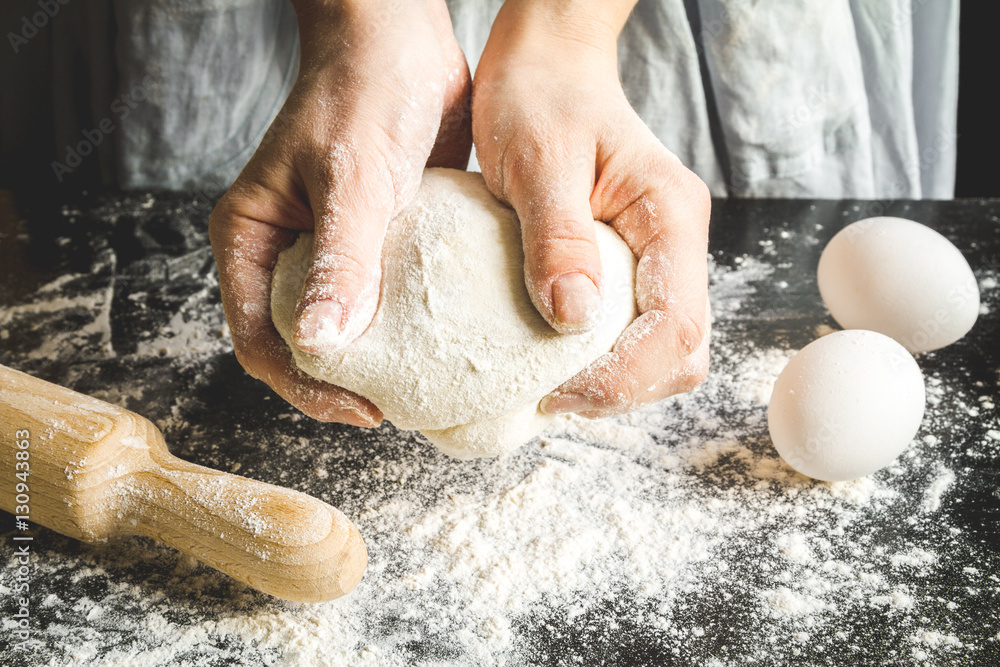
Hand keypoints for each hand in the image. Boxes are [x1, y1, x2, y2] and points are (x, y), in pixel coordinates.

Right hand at [209, 0, 470, 424]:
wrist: (402, 41)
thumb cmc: (363, 91)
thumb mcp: (352, 177)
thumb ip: (340, 259)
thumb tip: (321, 343)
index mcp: (251, 239)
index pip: (261, 339)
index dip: (306, 386)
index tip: (363, 410)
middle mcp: (285, 251)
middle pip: (299, 343)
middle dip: (339, 383)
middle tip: (395, 409)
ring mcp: (330, 249)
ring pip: (344, 327)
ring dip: (376, 361)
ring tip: (420, 389)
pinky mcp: (374, 242)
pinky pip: (384, 299)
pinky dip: (406, 327)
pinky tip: (443, 345)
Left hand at [473, 0, 710, 417]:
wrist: (545, 62)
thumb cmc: (542, 94)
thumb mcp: (539, 159)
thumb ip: (558, 238)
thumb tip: (572, 321)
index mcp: (671, 217)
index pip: (676, 325)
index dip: (623, 376)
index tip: (556, 394)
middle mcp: (676, 244)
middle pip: (681, 351)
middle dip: (622, 389)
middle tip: (549, 400)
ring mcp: (657, 257)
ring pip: (661, 350)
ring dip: (612, 381)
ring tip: (546, 388)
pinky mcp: (629, 266)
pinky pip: (631, 330)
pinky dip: (598, 359)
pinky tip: (550, 360)